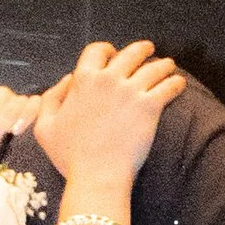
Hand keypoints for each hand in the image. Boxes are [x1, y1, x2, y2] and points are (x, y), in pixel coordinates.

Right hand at [33, 38, 183, 187]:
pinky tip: (179, 83)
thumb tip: (67, 81)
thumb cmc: (69, 156)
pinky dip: (175, 83)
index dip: (106, 49)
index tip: (112, 53)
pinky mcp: (150, 107)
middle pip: (130, 54)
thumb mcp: (45, 127)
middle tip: (148, 49)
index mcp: (84, 80)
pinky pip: (168, 87)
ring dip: (163, 64)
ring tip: (169, 65)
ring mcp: (131, 92)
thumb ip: (51, 99)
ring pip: (153, 68)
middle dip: (141, 49)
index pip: (96, 51)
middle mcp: (109, 79)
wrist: (97, 174)